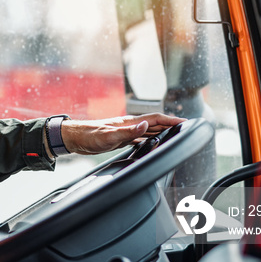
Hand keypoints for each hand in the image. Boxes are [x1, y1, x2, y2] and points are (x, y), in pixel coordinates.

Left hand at [59, 113, 185, 155]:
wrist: (74, 138)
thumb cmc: (88, 136)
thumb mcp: (108, 136)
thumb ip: (128, 132)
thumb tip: (146, 125)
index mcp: (129, 122)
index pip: (155, 118)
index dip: (171, 120)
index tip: (185, 122)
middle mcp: (130, 125)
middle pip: (155, 123)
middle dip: (171, 124)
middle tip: (186, 128)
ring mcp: (126, 131)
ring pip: (149, 130)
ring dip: (162, 131)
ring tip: (175, 134)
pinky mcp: (121, 138)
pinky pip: (140, 138)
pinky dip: (150, 139)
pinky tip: (153, 143)